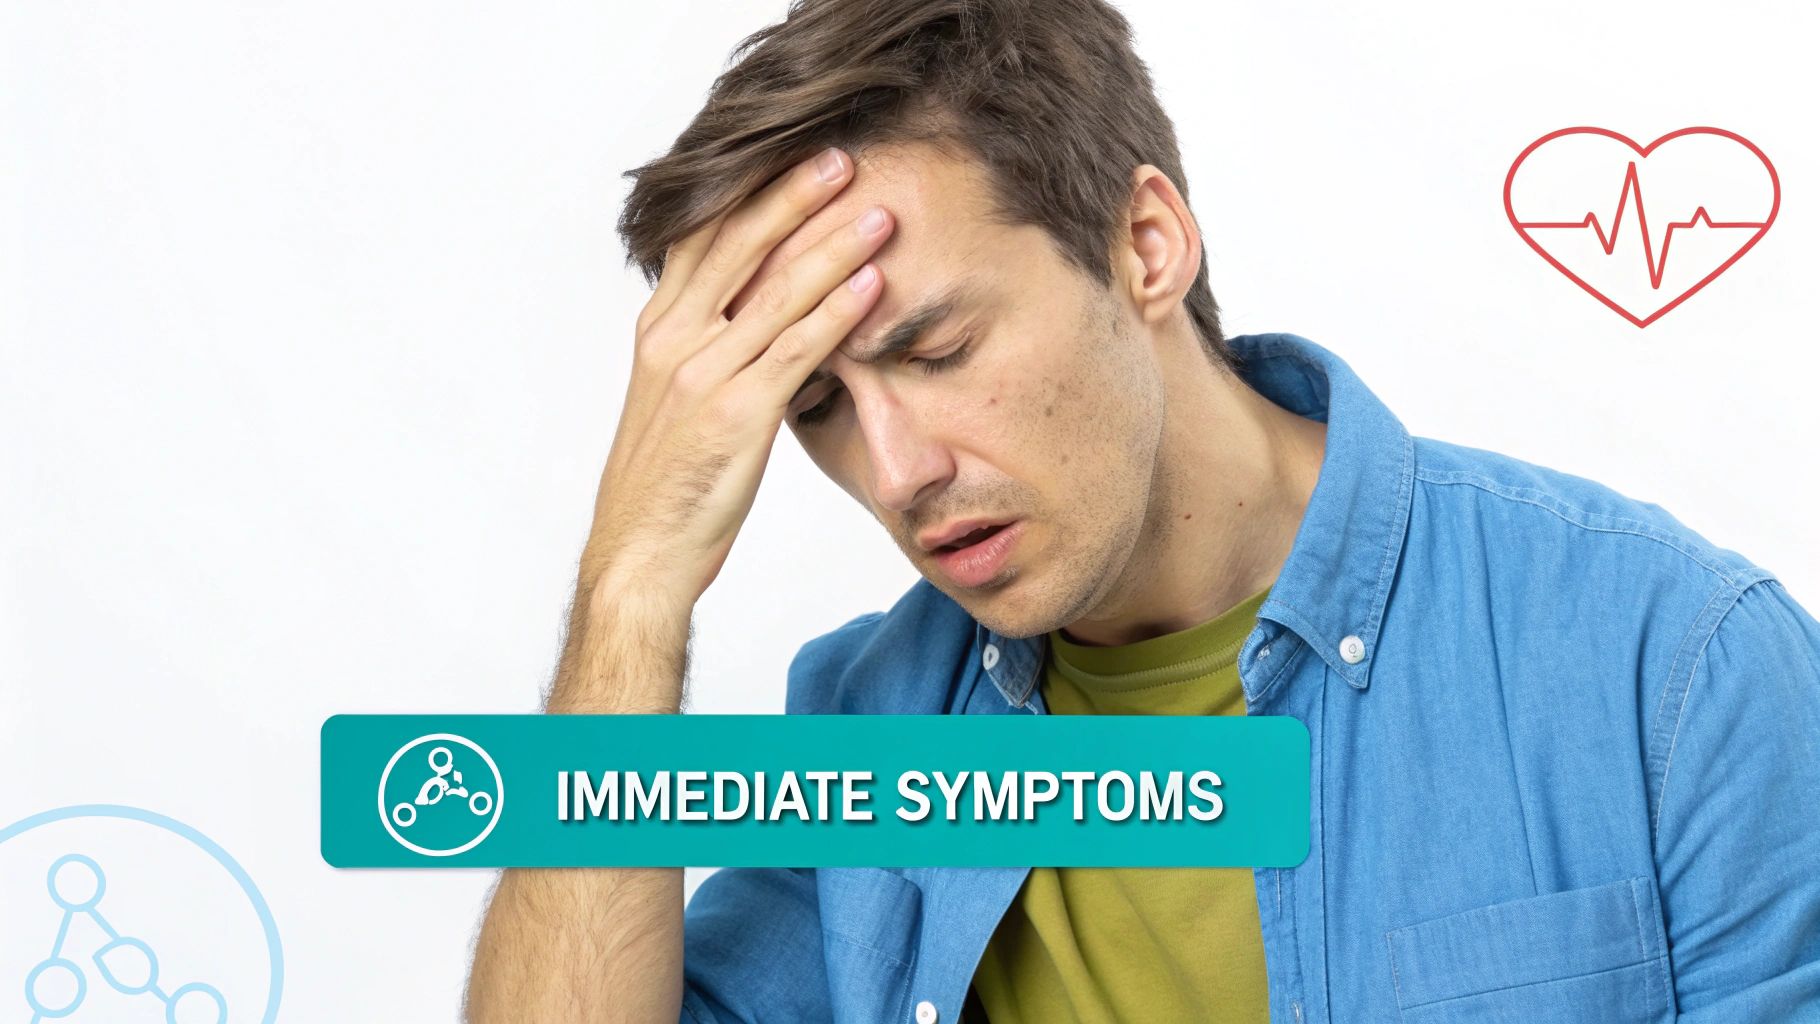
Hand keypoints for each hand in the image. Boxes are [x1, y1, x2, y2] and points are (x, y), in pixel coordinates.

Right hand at [586, 147, 892, 613]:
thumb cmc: (666, 487)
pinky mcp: (736, 414)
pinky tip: (873, 286)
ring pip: (776, 291)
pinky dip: (837, 314)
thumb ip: (711, 353)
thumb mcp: (676, 404)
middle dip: (794, 196)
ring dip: (834, 247)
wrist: (640, 555)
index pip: (703, 239)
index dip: (748, 194)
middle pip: (739, 246)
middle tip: (844, 160)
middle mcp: (675, 341)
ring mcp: (704, 374)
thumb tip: (762, 322)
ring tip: (880, 215)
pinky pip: (795, 350)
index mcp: (658, 332)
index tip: (792, 160)